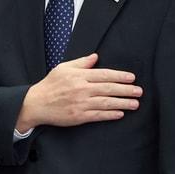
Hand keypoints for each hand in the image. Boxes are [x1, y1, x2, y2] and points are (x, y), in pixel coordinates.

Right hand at [15, 53, 141, 132]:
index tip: (132, 78)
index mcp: (79, 76)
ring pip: (106, 103)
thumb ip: (81, 63)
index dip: (120, 76)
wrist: (35, 104)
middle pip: (109, 89)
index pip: (104, 75)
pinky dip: (110, 114)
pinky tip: (120, 113)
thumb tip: (96, 57)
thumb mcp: (63, 68)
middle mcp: (81, 89)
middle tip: (139, 91)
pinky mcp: (79, 116)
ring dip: (123, 103)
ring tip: (135, 104)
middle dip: (126, 90)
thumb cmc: (50, 85)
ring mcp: (81, 104)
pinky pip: (98, 115)